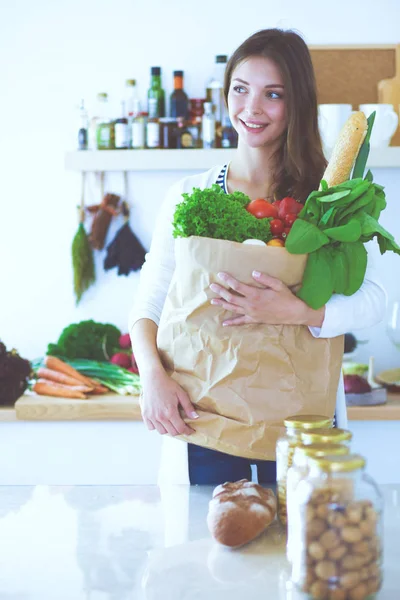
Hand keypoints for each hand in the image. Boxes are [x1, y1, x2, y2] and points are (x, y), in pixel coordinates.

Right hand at [140, 368, 198, 435]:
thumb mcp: (181, 394)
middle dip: (179, 430)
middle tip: (182, 426)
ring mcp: (151, 416)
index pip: (180, 429)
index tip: (190, 430)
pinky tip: (161, 421)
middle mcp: (160, 417)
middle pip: (172, 432)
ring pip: (162, 432)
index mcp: (170, 412)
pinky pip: (151, 427)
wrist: (153, 378)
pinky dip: (156, 427)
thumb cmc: (168, 385)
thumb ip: (188, 407)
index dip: (187, 431)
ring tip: (171, 423)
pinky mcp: (145, 414)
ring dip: (168, 429)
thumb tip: (195, 417)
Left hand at [209, 270, 323, 326]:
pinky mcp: (254, 320)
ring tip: (213, 300)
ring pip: (233, 308)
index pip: (237, 286)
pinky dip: (232, 322)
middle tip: (212, 286)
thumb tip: (253, 272)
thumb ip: (265, 278)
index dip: (228, 280)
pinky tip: (225, 323)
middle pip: (231, 297)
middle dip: (221, 291)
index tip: (220, 274)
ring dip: (222, 304)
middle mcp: (251, 305)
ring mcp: (252, 313)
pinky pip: (241, 321)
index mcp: (256, 295)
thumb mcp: (278, 285)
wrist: (294, 313)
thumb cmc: (286, 298)